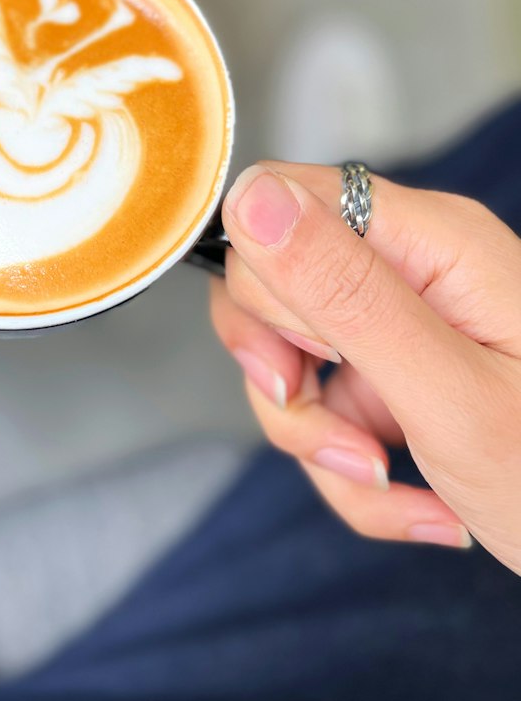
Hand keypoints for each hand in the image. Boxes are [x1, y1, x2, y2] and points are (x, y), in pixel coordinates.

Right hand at [209, 162, 520, 573]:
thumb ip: (345, 292)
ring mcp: (401, 324)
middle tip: (353, 434)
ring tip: (388, 476)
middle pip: (269, 285)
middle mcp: (411, 267)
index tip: (305, 361)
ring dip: (318, 439)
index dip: (267, 283)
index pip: (281, 201)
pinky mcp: (395, 376)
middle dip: (286, 378)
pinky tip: (417, 502)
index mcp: (432, 241)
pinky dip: (349, 470)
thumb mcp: (448, 394)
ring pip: (287, 360)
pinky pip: (323, 412)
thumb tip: (251, 198)